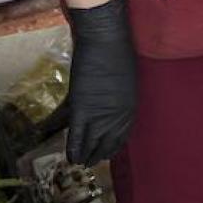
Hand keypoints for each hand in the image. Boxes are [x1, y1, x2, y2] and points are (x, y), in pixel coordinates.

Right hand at [65, 0, 135, 164]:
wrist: (106, 38)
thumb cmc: (118, 50)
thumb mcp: (126, 78)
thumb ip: (119, 94)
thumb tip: (112, 98)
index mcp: (130, 107)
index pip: (123, 134)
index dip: (114, 145)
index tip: (108, 151)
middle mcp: (118, 116)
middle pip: (109, 142)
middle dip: (100, 153)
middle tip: (94, 162)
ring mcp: (100, 114)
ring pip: (92, 143)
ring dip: (87, 155)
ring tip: (82, 164)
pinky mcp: (82, 109)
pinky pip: (77, 135)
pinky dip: (74, 147)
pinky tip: (71, 158)